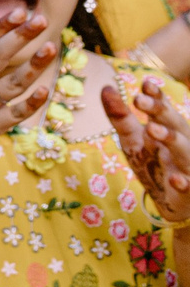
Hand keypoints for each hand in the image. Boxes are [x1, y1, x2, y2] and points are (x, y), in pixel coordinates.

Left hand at [104, 74, 189, 225]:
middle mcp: (182, 143)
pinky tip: (174, 179)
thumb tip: (105, 87)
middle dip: (159, 111)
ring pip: (185, 151)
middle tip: (138, 100)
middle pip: (174, 124)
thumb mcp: (133, 140)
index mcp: (168, 129)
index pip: (163, 109)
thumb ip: (121, 117)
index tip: (144, 83)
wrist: (175, 203)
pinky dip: (183, 182)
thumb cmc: (153, 164)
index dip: (156, 96)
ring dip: (170, 139)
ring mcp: (188, 167)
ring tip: (152, 129)